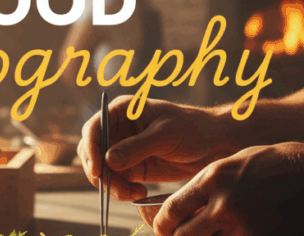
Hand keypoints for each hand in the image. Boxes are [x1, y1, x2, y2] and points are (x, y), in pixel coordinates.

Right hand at [77, 95, 239, 200]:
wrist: (212, 144)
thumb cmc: (191, 128)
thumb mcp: (165, 135)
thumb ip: (137, 147)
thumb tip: (109, 160)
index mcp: (122, 110)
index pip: (94, 127)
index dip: (91, 148)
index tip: (98, 170)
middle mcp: (118, 128)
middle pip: (91, 150)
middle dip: (99, 171)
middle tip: (116, 187)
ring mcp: (123, 148)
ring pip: (101, 169)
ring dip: (111, 184)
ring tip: (133, 192)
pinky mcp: (131, 166)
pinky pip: (115, 180)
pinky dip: (121, 190)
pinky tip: (140, 192)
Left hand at [154, 142, 303, 235]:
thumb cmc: (281, 164)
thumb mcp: (238, 162)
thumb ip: (210, 183)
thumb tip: (187, 204)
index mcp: (214, 178)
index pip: (172, 210)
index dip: (160, 224)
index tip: (161, 227)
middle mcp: (224, 204)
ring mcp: (245, 227)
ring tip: (204, 235)